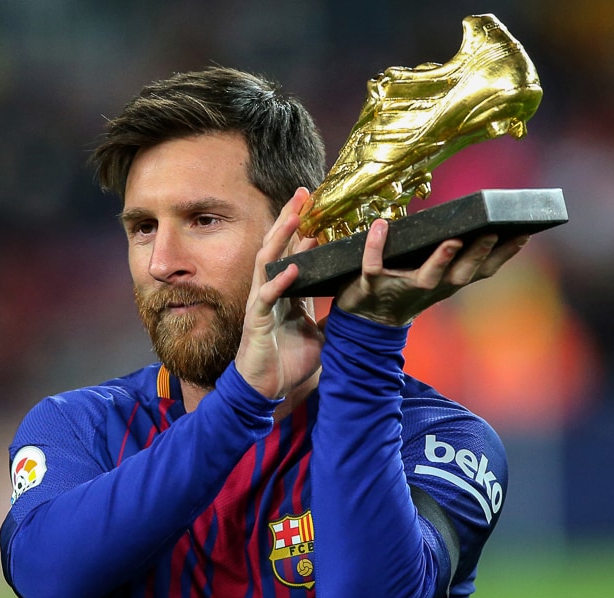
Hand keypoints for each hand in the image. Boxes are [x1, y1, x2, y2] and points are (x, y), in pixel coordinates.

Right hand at [235, 188, 323, 398]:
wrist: (268, 389)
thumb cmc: (289, 361)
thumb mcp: (319, 332)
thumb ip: (331, 314)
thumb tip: (357, 305)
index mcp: (287, 291)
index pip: (293, 250)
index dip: (303, 227)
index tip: (315, 202)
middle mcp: (272, 289)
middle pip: (278, 245)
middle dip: (289, 218)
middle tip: (303, 193)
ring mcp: (261, 303)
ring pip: (267, 262)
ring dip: (280, 239)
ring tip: (294, 217)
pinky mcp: (256, 321)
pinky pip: (266, 296)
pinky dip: (279, 282)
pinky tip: (290, 268)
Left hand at [335, 218, 529, 326]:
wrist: (366, 320)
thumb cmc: (404, 288)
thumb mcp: (435, 275)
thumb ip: (453, 254)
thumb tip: (475, 218)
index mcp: (448, 282)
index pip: (482, 270)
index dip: (504, 254)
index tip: (524, 233)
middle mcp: (430, 287)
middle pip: (461, 274)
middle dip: (477, 255)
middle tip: (492, 233)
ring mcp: (401, 287)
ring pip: (426, 276)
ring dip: (440, 259)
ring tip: (452, 240)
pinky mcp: (372, 284)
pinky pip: (373, 265)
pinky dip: (375, 246)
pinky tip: (380, 225)